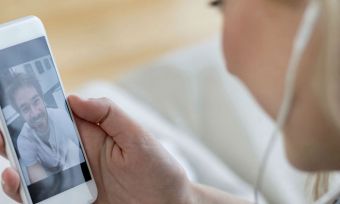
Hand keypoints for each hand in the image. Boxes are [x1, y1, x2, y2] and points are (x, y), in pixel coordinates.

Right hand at [1, 96, 192, 203]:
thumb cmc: (159, 170)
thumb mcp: (139, 138)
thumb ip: (109, 115)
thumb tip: (73, 98)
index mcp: (92, 134)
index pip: (57, 116)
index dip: (34, 107)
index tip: (15, 99)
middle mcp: (77, 156)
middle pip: (38, 143)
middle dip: (16, 135)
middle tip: (2, 131)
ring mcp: (73, 181)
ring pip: (34, 170)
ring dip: (16, 163)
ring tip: (8, 157)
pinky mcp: (72, 202)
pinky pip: (43, 198)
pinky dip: (26, 192)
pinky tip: (18, 183)